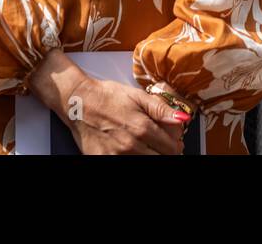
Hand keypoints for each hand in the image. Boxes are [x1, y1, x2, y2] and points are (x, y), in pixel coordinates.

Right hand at [64, 77, 188, 154]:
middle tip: (161, 146)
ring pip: (145, 164)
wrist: (78, 101)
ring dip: (150, 156)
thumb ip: (161, 109)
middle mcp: (131, 145)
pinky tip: (132, 151)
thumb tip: (183, 119)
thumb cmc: (107, 96)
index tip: (174, 142)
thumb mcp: (137, 96)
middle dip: (165, 153)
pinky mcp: (103, 160)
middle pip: (161, 160)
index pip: (171, 148)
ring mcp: (116, 156)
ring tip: (147, 148)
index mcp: (142, 127)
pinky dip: (133, 159)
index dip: (176, 146)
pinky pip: (124, 166)